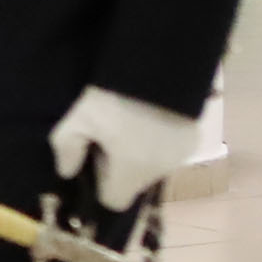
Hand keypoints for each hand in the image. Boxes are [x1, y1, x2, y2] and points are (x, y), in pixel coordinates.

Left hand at [48, 85, 203, 211]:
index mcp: (133, 171)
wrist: (160, 61)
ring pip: (153, 167)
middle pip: (134, 183)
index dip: (101, 185)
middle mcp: (161, 170)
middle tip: (109, 134)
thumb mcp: (79, 117)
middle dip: (120, 167)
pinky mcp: (195, 136)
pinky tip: (149, 116)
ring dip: (140, 153)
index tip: (94, 159)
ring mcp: (182, 154)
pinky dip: (159, 140)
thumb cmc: (114, 93)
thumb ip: (66, 149)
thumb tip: (67, 172)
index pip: (115, 200)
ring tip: (130, 121)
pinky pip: (169, 150)